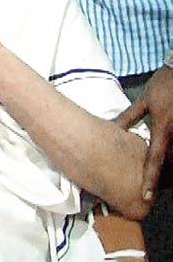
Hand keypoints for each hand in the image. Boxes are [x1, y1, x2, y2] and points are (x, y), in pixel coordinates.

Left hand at [114, 66, 172, 200]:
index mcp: (163, 128)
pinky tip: (169, 153)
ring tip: (163, 174)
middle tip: (151, 185)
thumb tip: (113, 128)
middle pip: (171, 161)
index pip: (154, 159)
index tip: (147, 196)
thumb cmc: (165, 84)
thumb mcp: (145, 100)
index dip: (150, 179)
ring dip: (170, 159)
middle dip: (163, 173)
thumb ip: (130, 117)